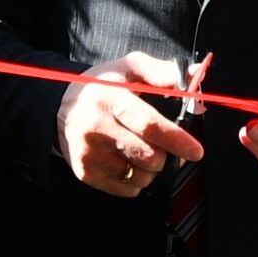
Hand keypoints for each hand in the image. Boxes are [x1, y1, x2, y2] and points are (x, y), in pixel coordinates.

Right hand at [60, 52, 203, 197]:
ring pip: (140, 176)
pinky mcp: (85, 173)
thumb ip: (160, 71)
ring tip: (143, 150)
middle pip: (148, 156)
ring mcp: (89, 153)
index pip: (148, 124)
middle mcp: (95, 127)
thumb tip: (189, 79)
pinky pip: (127, 189)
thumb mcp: (128, 67)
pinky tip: (127, 160)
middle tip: (166, 146)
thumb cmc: (103, 87)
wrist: (62, 108)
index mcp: (109, 97)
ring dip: (151, 168)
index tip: (195, 150)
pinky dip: (136, 179)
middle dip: (167, 155)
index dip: (176, 139)